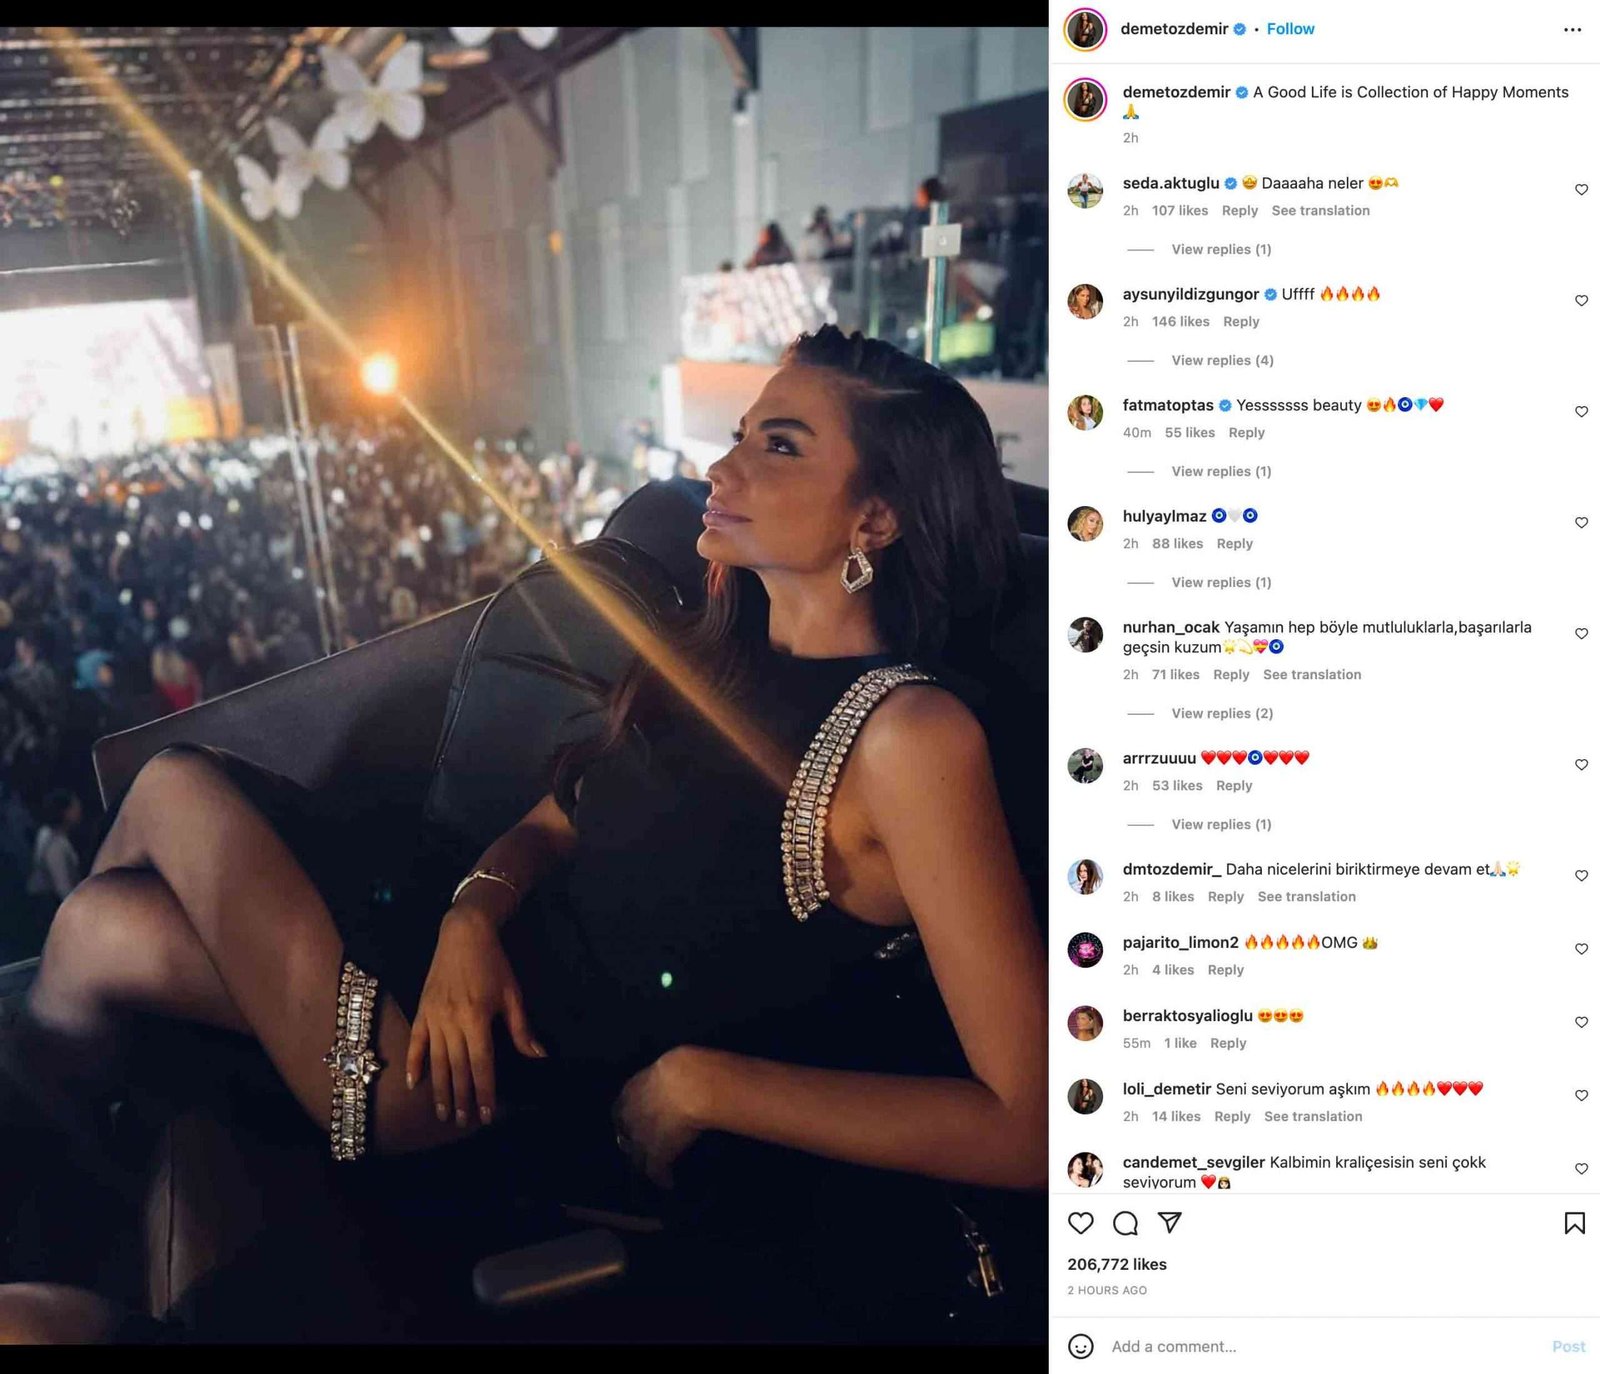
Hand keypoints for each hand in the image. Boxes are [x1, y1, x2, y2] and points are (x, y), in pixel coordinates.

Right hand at [406, 905, 544, 1128]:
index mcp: (478, 1019)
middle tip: (464, 1122)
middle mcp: (452, 1022)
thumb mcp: (513, 995)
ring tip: (445, 1113)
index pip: (482, 1064)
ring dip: (441, 1089)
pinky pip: (416, 1043)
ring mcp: (433, 1018)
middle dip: (463, 1098)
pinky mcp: (421, 1011)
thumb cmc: (493, 964)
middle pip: (458, 1068)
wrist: (463, 935)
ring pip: (436, 1061)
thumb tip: (538, 1056)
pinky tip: (414, 1084)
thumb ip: (522, 1029)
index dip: (485, 1091)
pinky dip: (413, 1064)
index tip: (486, 1114)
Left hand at [611, 1047, 705, 1189]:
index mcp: (630, 1092)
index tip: (633, 1123)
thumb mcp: (667, 1069)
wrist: (689, 1086)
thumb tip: (674, 1082)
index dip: (627, 1119)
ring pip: (637, 1157)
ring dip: (644, 1162)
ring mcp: (641, 1139)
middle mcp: (629, 1117)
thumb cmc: (683, 1068)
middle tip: (642, 1147)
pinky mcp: (656, 1155)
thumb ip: (662, 1080)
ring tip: (653, 1168)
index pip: (621, 1110)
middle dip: (631, 1142)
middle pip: (625, 1136)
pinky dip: (662, 1178)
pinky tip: (668, 1184)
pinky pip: (656, 1172)